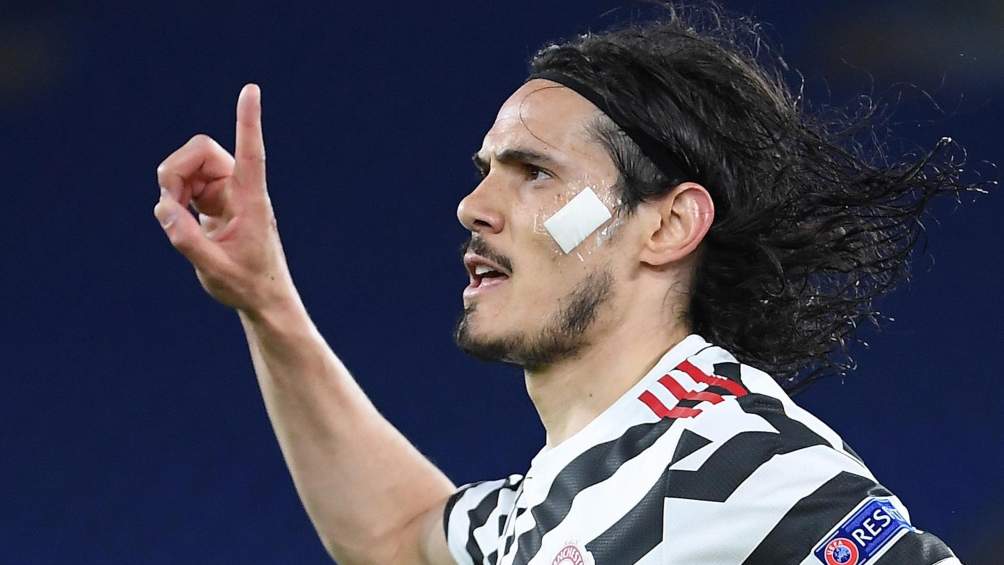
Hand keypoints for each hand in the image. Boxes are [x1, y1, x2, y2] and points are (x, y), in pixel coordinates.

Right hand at [154, 84, 295, 315]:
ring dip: (173, 185)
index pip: (252, 153)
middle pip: (201, 150)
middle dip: (175, 170)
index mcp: (251, 200)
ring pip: (189, 165)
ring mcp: (227, 191)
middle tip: (171, 204)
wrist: (260, 296)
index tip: (251, 90)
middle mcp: (240, 188)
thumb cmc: (246, 284)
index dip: (248, 121)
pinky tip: (180, 217)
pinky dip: (174, 196)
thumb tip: (163, 208)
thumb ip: (187, 241)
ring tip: (176, 216)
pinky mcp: (215, 199)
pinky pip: (186, 181)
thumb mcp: (214, 269)